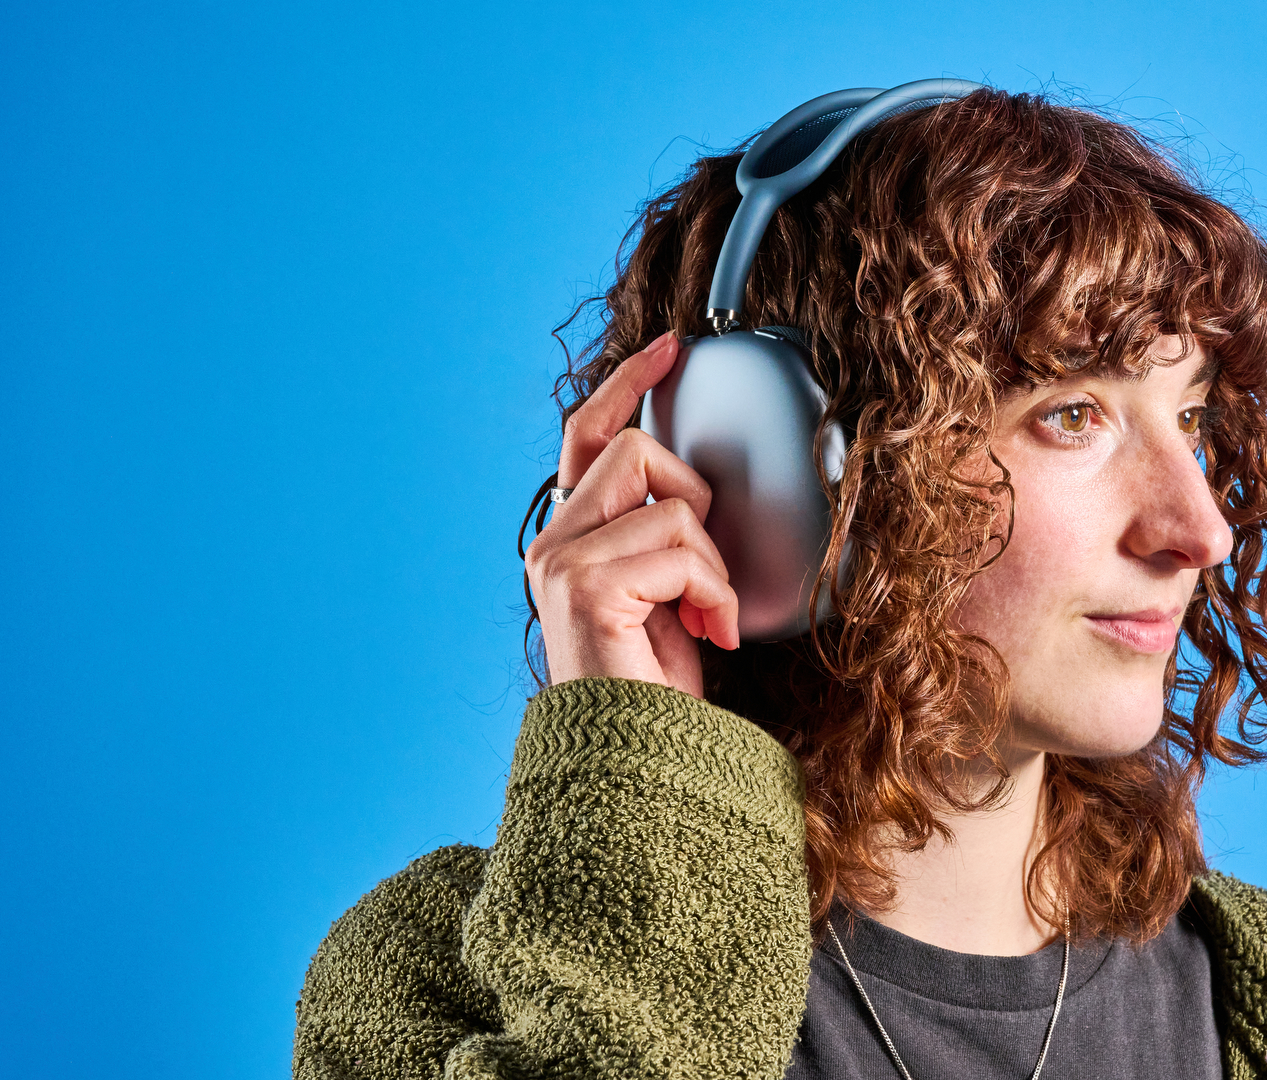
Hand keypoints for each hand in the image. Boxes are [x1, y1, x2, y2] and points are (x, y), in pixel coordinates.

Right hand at [524, 332, 739, 694]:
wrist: (636, 764)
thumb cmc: (655, 694)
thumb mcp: (666, 596)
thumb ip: (663, 538)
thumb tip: (696, 491)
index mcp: (569, 538)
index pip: (588, 436)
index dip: (628, 384)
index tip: (671, 348)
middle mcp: (553, 544)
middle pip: (635, 450)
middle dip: (693, 498)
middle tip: (704, 572)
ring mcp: (563, 563)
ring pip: (669, 501)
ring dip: (710, 561)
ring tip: (706, 614)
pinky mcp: (585, 585)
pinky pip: (680, 548)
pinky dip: (713, 591)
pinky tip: (708, 632)